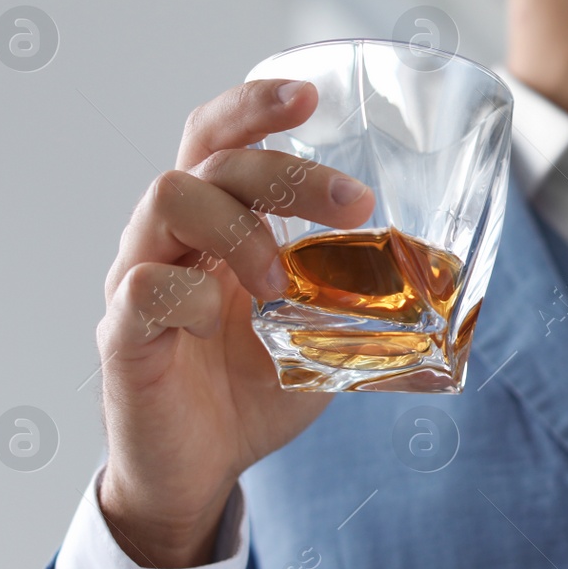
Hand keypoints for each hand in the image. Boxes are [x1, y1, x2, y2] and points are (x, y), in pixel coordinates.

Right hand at [95, 79, 375, 568]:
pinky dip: (191, 293)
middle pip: (210, 159)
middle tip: (353, 207)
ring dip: (239, 229)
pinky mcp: (122, 336)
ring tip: (278, 283)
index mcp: (213, 225)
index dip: (254, 105)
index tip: (309, 95)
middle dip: (286, 169)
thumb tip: (445, 268)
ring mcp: (138, 280)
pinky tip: (221, 320)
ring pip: (167, 199)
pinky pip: (143, 286)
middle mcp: (169, 238)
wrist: (197, 473)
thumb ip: (360, 292)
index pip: (219, 137)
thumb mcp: (322, 332)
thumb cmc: (253, 390)